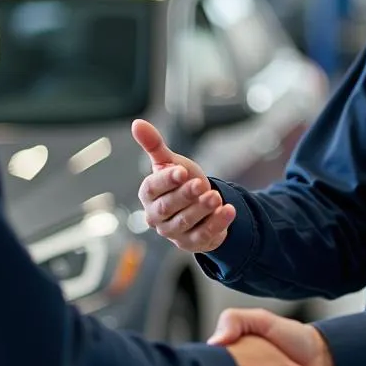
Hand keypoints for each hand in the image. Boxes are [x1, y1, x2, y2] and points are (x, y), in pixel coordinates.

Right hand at [132, 118, 235, 252]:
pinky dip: (217, 223)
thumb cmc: (180, 182)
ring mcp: (173, 232)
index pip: (153, 188)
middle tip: (200, 184)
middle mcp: (156, 216)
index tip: (181, 171)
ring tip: (216, 197)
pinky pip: (204, 234)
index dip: (166, 180)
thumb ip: (154, 145)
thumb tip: (137, 123)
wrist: (200, 206)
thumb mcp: (169, 162)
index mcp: (149, 195)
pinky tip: (228, 211)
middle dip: (185, 195)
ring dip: (201, 209)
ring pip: (185, 221)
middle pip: (168, 206)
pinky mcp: (191, 242)